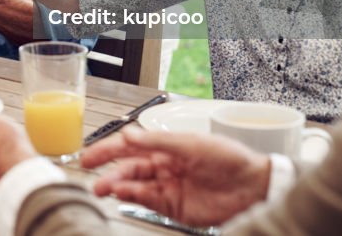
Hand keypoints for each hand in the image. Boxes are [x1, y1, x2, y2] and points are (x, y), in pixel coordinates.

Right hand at [83, 128, 270, 225]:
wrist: (252, 186)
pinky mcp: (173, 207)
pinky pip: (146, 201)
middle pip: (128, 167)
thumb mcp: (191, 143)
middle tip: (89, 172)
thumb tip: (129, 134)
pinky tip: (122, 194)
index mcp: (167, 147)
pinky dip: (132, 197)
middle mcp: (164, 166)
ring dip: (116, 185)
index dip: (109, 149)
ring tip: (103, 187)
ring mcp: (167, 187)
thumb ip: (157, 142)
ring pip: (133, 185)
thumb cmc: (229, 159)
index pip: (131, 146)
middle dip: (107, 169)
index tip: (91, 154)